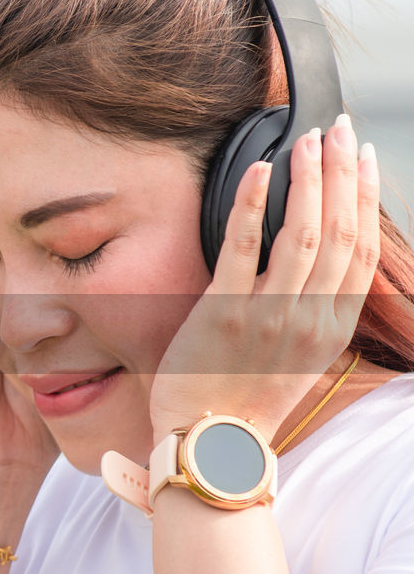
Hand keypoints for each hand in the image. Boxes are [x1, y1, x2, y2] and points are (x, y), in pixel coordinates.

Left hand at [147, 115, 379, 441]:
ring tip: (306, 141)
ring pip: (301, 233)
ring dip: (307, 179)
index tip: (362, 158)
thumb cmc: (244, 400)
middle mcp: (308, 318)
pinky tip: (258, 171)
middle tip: (338, 130)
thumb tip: (315, 267)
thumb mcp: (297, 357)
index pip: (360, 250)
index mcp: (330, 328)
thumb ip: (310, 313)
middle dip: (342, 174)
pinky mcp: (224, 312)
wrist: (210, 444)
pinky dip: (251, 204)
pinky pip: (242, 247)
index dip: (364, 199)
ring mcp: (268, 314)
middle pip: (339, 232)